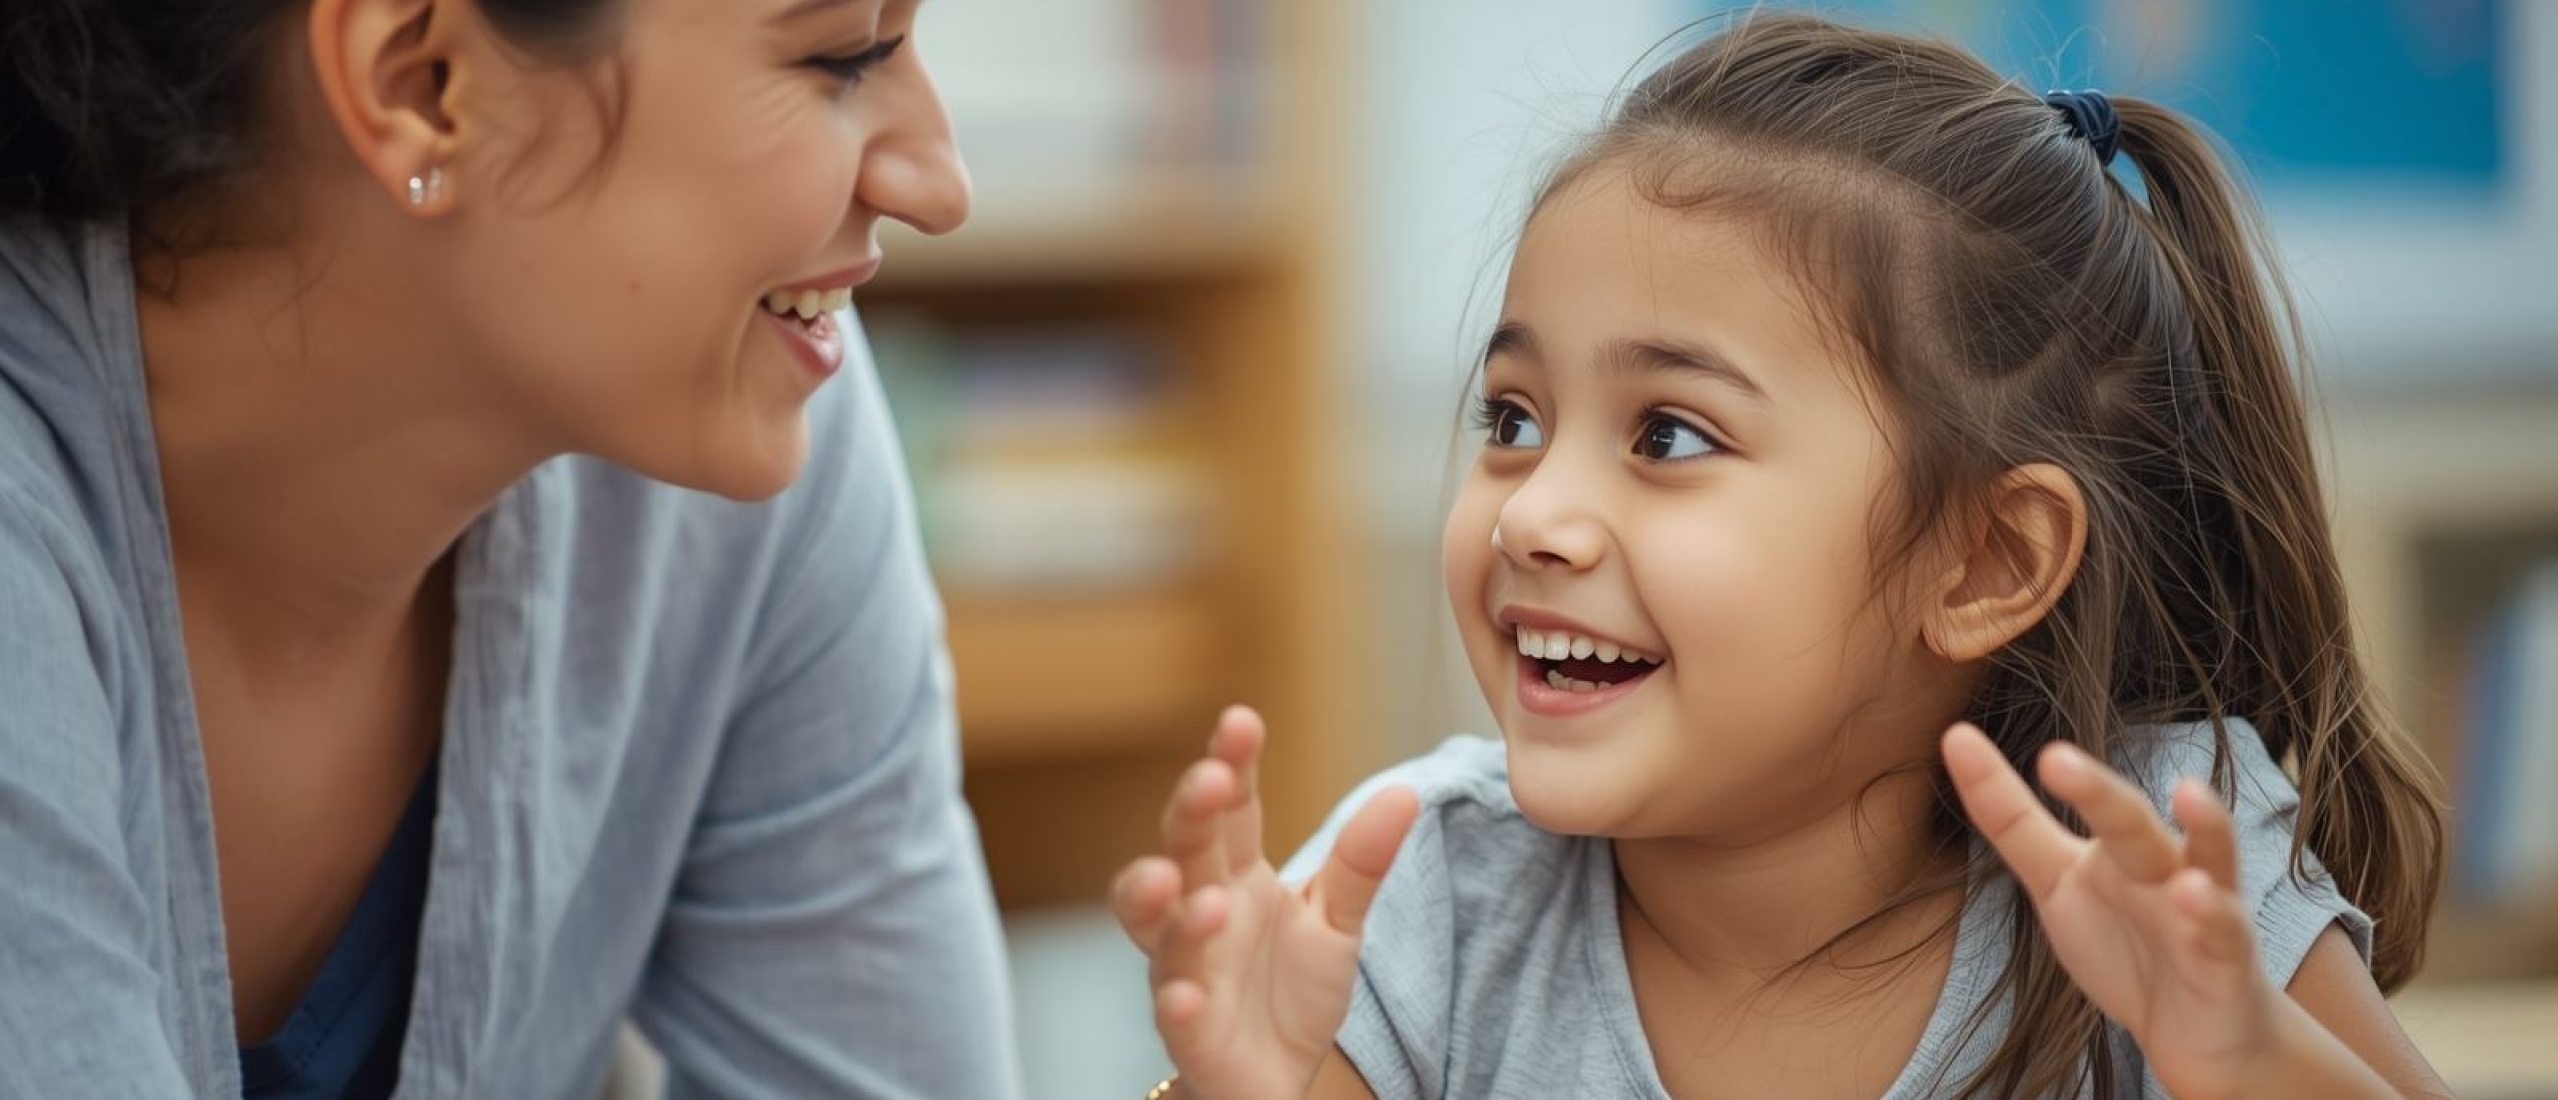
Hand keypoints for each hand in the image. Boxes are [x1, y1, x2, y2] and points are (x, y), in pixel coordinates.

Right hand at [1112, 706, 1419, 1099]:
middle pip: (1183, 852)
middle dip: (1189, 814)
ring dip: (1173, 910)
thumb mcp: (1338, 921)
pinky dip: (1176, 1001)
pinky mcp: (1189, 1031)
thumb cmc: (1290, 992)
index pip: (1230, 808)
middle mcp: (1200, 912)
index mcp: (1237, 875)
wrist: (1274, 1079)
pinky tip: (1187, 994)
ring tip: (1206, 898)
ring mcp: (1187, 970)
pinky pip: (1172, 1014)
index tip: (1242, 721)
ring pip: (1160, 932)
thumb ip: (1361, 861)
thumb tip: (1403, 793)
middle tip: (1209, 779)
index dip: (1230, 765)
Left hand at [1941, 723, 2279, 1099]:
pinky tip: (2193, 893)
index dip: (2000, 786)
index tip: (1955, 739)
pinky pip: (2226, 929)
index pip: (2050, 813)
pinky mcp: (2229, 956)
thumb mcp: (2057, 885)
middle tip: (2055, 759)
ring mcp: (2200, 906)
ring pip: (2206, 855)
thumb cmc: (2128, 947)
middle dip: (2097, 790)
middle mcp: (2157, 863)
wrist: (2201, 1030)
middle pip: (2129, 820)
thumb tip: (1958, 742)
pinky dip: (2213, 912)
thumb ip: (2014, 826)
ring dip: (2203, 825)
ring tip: (2185, 792)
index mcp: (2110, 848)